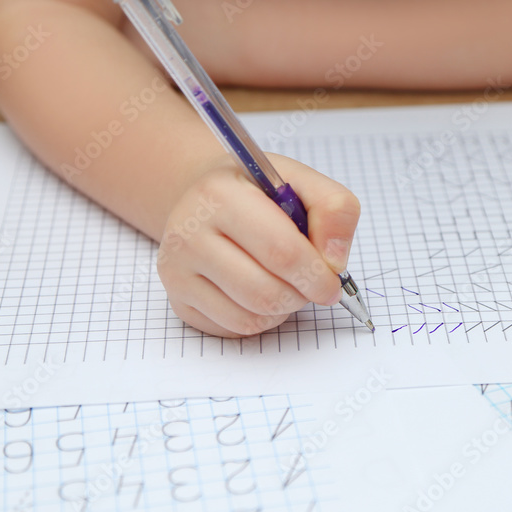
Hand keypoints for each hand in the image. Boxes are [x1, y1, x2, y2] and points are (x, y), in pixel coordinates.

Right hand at [157, 153, 360, 337]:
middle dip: (302, 295)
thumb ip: (334, 209)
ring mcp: (177, 273)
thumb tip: (334, 261)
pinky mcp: (179, 302)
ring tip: (286, 283)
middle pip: (265, 293)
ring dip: (284, 309)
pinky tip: (262, 294)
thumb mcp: (300, 181)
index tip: (332, 281)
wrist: (206, 201)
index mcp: (220, 196)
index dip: (316, 274)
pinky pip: (236, 330)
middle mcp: (188, 235)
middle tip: (312, 285)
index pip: (280, 251)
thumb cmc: (257, 194)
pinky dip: (262, 320)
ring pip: (250, 318)